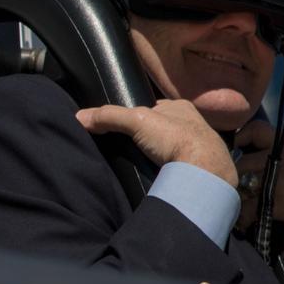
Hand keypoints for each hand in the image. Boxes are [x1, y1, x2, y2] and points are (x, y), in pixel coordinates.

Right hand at [75, 99, 236, 186]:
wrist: (205, 174)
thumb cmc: (178, 139)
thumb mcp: (137, 120)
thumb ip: (109, 117)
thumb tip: (79, 117)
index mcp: (182, 108)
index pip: (152, 108)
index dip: (136, 116)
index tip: (123, 127)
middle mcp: (192, 126)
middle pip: (159, 129)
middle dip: (146, 137)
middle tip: (129, 147)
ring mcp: (197, 148)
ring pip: (168, 149)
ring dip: (156, 156)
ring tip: (140, 164)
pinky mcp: (197, 170)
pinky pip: (177, 167)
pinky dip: (166, 171)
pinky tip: (156, 176)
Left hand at [234, 120, 283, 246]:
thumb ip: (279, 162)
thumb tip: (241, 164)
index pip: (256, 129)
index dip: (239, 139)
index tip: (233, 154)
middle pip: (241, 161)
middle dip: (235, 180)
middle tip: (237, 195)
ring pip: (241, 182)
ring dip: (237, 199)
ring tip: (240, 210)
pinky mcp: (282, 199)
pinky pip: (248, 207)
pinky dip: (244, 218)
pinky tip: (248, 224)